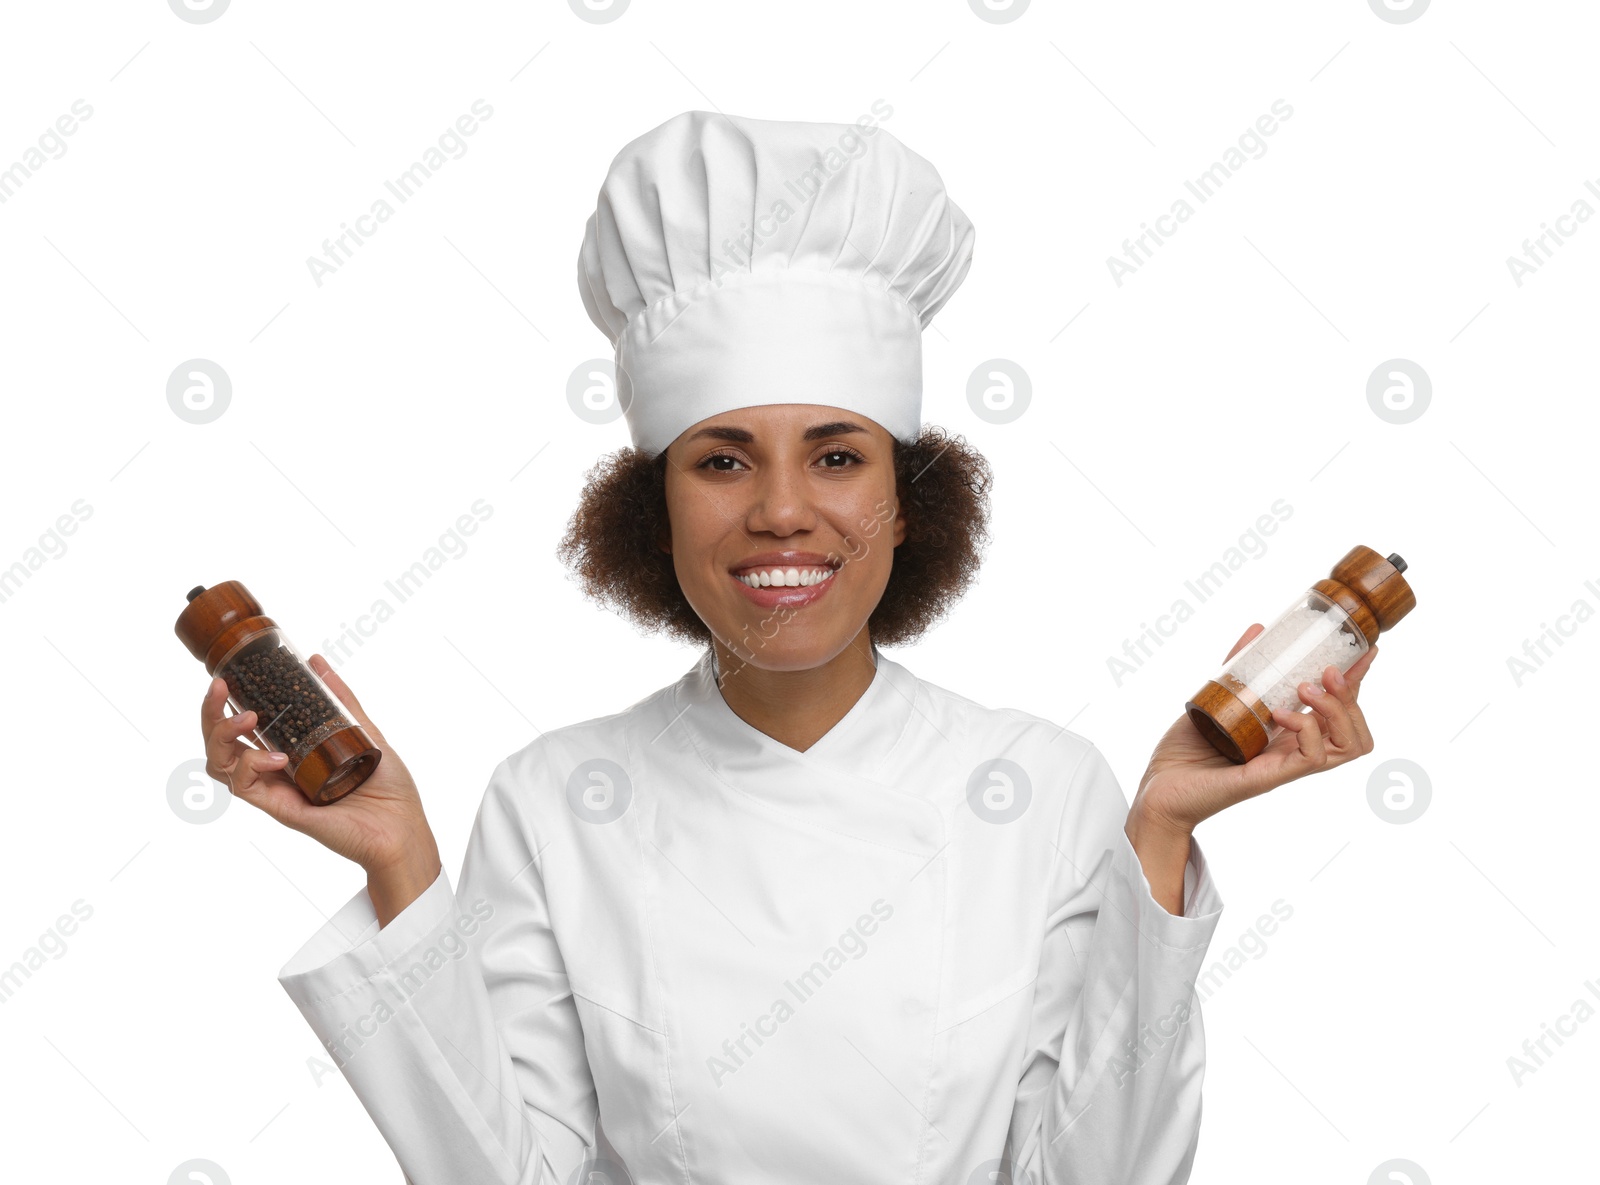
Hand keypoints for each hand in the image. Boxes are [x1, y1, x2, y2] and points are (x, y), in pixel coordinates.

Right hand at [199, 654, 439, 877]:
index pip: (243, 730)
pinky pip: (246, 787)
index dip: (225, 705)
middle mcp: (277, 772)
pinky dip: (252, 765)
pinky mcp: (282, 809)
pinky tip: (278, 757)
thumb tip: (316, 662)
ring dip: (222, 736)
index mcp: (290, 754)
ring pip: (221, 765)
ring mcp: (277, 791)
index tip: (226, 679)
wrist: (403, 828)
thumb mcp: (365, 732)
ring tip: (247, 718)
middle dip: (211, 714)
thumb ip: (341, 700)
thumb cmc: (389, 788)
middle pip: (221, 745)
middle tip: (219, 689)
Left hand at [1130, 624, 1379, 833]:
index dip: (1357, 681)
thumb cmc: (1187, 751)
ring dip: (1337, 710)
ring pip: (1346, 745)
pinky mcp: (1268, 778)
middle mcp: (1292, 751)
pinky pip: (1311, 758)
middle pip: (1354, 731)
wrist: (1159, 787)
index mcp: (1287, 734)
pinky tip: (1283, 714)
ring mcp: (1284, 766)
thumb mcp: (1217, 697)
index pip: (1338, 709)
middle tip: (1328, 671)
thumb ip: (1240, 667)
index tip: (1365, 650)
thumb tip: (1257, 629)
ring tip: (1307, 689)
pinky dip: (1305, 729)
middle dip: (1353, 695)